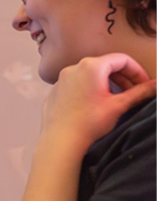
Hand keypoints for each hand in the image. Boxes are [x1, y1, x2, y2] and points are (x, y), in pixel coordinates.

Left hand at [41, 53, 155, 149]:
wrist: (60, 141)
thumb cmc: (89, 123)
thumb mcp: (119, 105)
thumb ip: (141, 92)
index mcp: (91, 66)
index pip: (122, 60)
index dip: (138, 71)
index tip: (145, 85)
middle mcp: (73, 68)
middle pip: (106, 66)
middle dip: (124, 78)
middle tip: (134, 93)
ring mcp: (61, 79)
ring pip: (91, 75)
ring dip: (108, 84)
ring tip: (118, 99)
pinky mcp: (55, 91)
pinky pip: (77, 85)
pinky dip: (91, 90)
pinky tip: (97, 105)